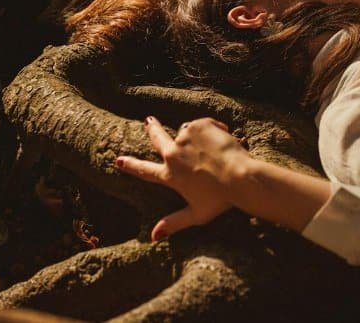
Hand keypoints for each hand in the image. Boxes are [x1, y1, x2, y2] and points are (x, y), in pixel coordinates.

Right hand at [115, 116, 251, 240]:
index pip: (144, 171)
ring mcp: (185, 138)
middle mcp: (172, 155)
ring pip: (187, 131)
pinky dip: (212, 128)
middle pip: (157, 138)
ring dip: (195, 136)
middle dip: (152, 129)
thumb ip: (173, 223)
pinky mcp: (200, 126)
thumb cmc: (221, 199)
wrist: (240, 177)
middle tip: (149, 121)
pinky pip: (203, 124)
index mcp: (169, 176)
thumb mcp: (196, 215)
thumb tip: (153, 237)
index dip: (130, 165)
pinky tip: (223, 138)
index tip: (118, 160)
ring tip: (212, 148)